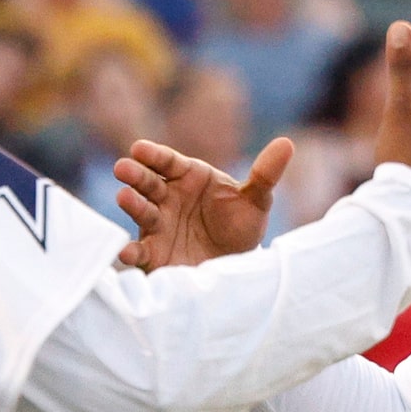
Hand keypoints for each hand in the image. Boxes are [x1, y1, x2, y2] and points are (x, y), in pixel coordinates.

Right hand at [113, 136, 292, 268]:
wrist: (236, 268)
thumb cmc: (240, 227)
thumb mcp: (256, 201)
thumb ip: (265, 174)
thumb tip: (287, 144)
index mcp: (188, 177)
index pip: (167, 161)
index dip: (153, 154)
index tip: (139, 148)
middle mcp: (168, 198)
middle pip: (148, 182)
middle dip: (135, 175)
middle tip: (123, 168)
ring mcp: (158, 225)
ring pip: (141, 211)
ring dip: (131, 204)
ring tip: (123, 198)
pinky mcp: (155, 254)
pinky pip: (139, 250)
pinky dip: (130, 251)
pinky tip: (125, 252)